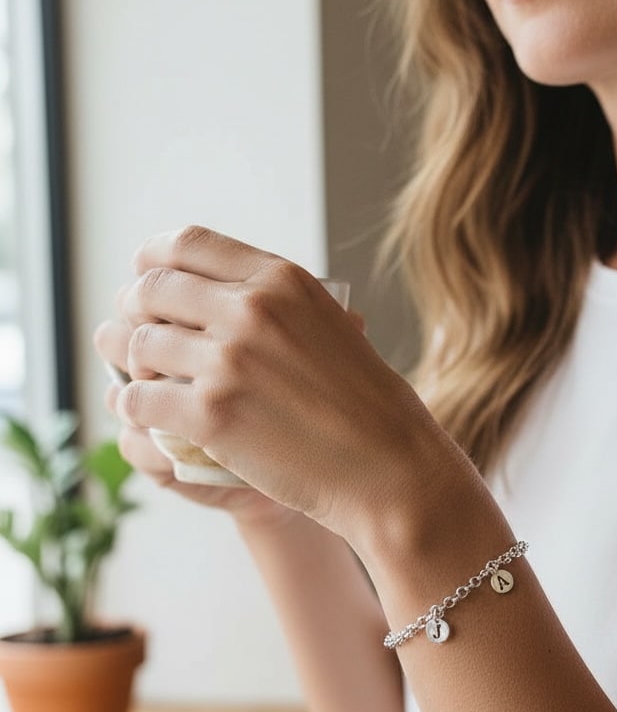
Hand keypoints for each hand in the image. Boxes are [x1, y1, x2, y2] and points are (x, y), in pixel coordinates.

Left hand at [101, 225, 453, 543]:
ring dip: (129, 362)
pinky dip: (134, 407)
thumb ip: (281, 307)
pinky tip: (144, 415)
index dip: (152, 260)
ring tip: (139, 378)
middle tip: (135, 337)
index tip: (145, 279)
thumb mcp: (334, 329)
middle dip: (133, 311)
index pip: (188, 244)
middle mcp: (251, 309)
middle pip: (151, 289)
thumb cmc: (372, 408)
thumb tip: (227, 298)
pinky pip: (140, 399)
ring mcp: (228, 360)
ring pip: (138, 344)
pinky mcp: (211, 413)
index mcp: (282, 280)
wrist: (391, 467)